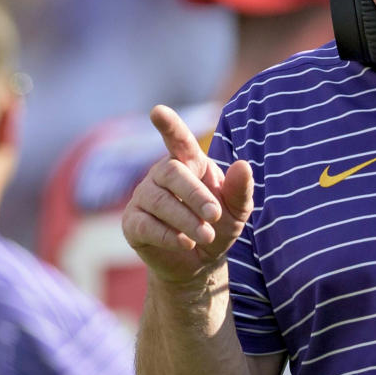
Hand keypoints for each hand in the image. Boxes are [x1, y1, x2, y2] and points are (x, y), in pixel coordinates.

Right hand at [121, 104, 253, 283]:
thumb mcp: (237, 211)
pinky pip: (146, 225)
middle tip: (215, 215)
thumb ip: (241, 189)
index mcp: (188, 163)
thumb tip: (243, 165)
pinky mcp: (132, 222)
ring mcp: (143, 197)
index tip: (157, 111)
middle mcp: (162, 174)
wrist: (199, 263)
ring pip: (160, 201)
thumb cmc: (218, 226)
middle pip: (173, 173)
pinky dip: (169, 235)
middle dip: (195, 194)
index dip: (169, 125)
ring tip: (206, 236)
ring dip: (186, 219)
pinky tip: (186, 243)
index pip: (178, 140)